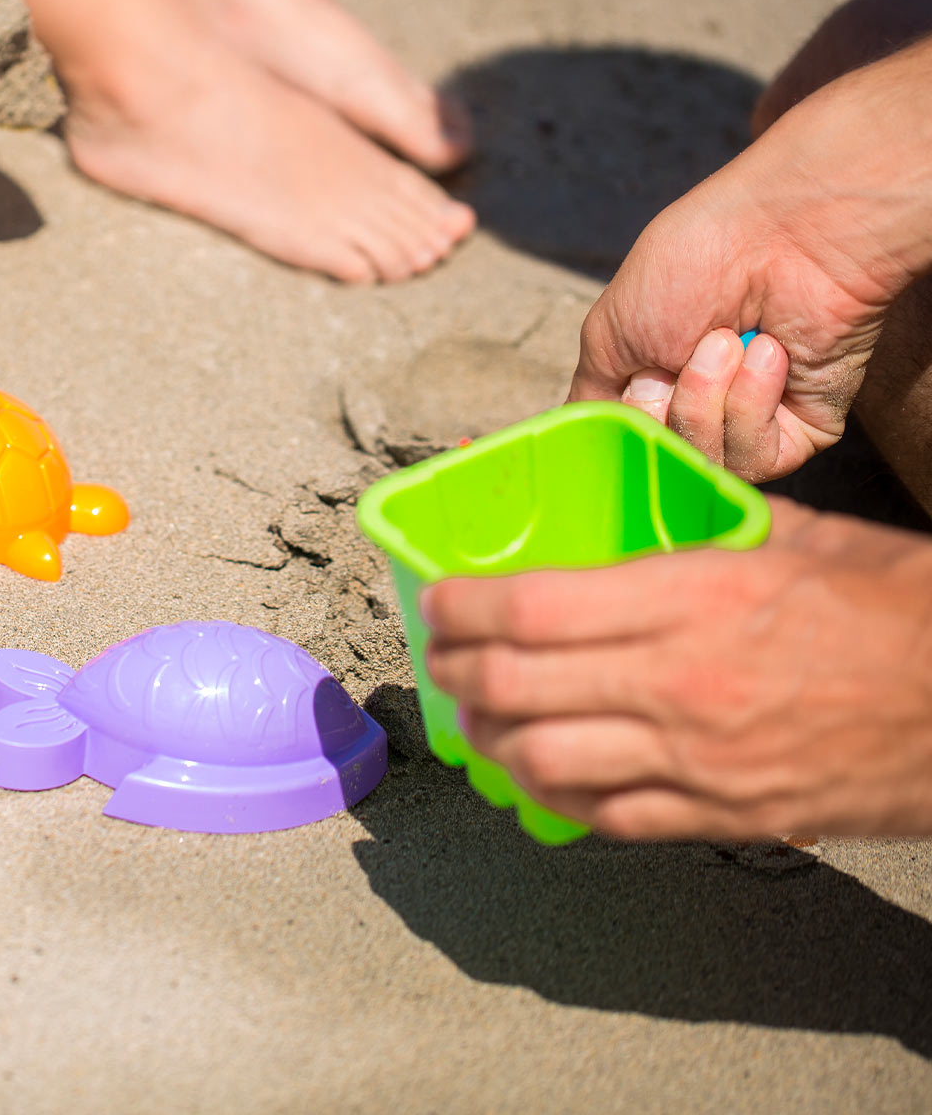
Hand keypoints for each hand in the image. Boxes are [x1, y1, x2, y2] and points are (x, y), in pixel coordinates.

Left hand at [421, 499, 931, 839]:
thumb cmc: (900, 614)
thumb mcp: (803, 539)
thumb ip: (709, 523)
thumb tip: (647, 508)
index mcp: (695, 599)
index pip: (531, 608)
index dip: (463, 607)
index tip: (441, 600)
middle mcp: (680, 682)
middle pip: (515, 686)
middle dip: (455, 671)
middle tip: (441, 657)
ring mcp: (696, 760)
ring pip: (542, 760)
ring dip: (491, 738)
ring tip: (477, 715)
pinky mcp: (720, 817)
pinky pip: (602, 816)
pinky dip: (552, 794)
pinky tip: (538, 769)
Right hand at [568, 36, 931, 480]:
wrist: (781, 233)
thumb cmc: (694, 262)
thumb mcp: (608, 332)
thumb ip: (591, 397)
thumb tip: (582, 444)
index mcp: (652, 387)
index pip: (623, 447)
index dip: (620, 431)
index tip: (634, 385)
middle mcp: (700, 410)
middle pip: (660, 463)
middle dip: (663, 410)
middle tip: (675, 355)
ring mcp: (752, 424)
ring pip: (707, 464)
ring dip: (706, 399)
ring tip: (725, 341)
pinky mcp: (803, 430)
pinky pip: (757, 458)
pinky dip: (751, 404)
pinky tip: (766, 354)